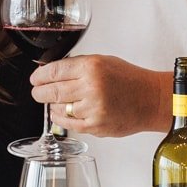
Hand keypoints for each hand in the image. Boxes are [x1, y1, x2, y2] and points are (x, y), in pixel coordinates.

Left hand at [28, 54, 164, 137]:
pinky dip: (60, 118)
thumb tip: (51, 71)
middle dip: (39, 92)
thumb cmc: (129, 80)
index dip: (39, 76)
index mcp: (91, 68)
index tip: (35, 79)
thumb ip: (77, 66)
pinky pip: (68, 124)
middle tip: (36, 92)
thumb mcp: (103, 61)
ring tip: (52, 102)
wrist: (151, 100)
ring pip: (58, 108)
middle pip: (51, 91)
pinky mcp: (95, 126)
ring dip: (51, 105)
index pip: (54, 71)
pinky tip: (60, 113)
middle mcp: (90, 88)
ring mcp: (92, 109)